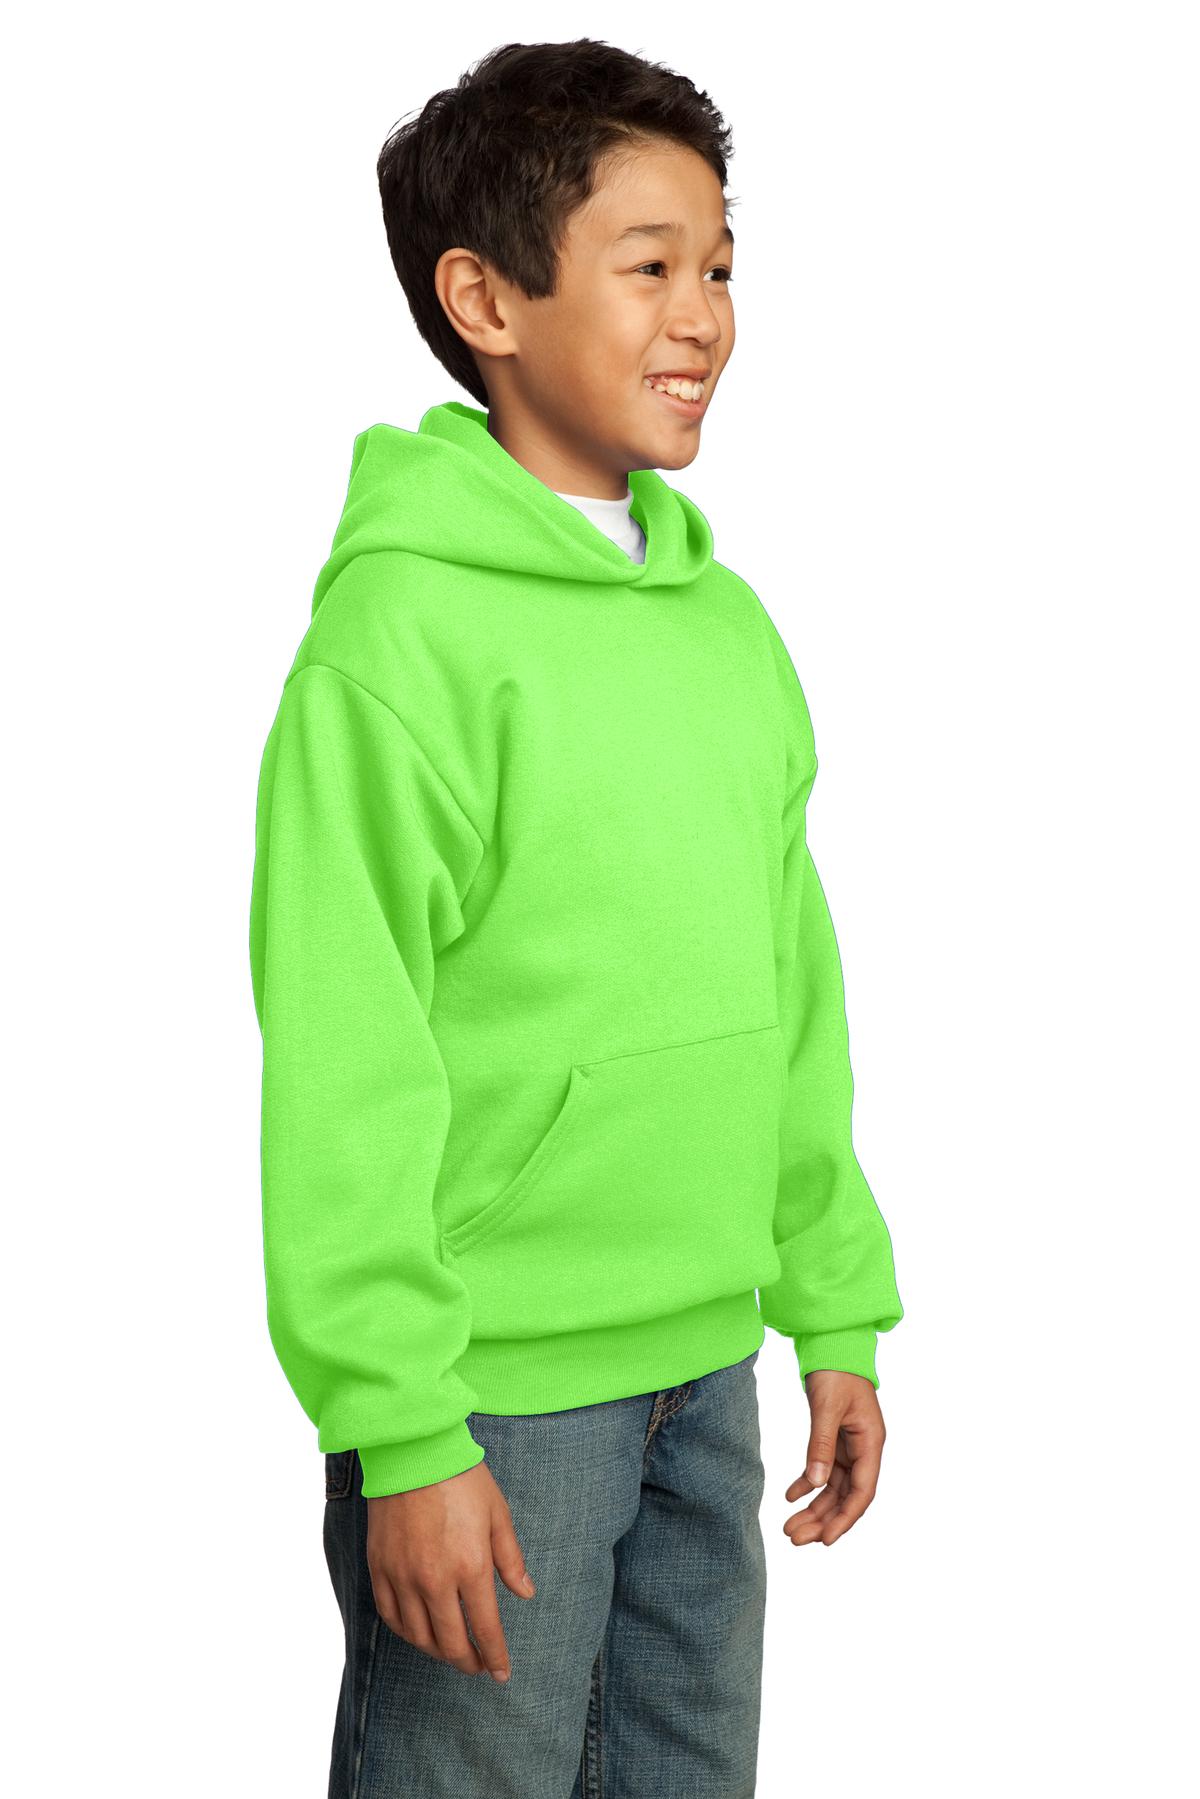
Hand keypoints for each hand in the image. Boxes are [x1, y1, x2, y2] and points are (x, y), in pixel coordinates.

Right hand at [365, 1460, 535, 1679]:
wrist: (413, 1451)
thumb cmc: (461, 1478)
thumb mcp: (497, 1514)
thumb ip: (510, 1559)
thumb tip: (526, 1594)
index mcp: (471, 1566)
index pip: (485, 1629)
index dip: (495, 1657)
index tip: (502, 1674)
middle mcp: (435, 1580)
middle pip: (450, 1642)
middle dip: (467, 1661)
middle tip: (478, 1666)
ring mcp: (403, 1576)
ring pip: (418, 1636)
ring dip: (437, 1651)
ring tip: (451, 1650)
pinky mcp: (379, 1567)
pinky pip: (390, 1615)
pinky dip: (406, 1632)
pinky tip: (418, 1632)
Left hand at [783, 1370, 885, 1546]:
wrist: (833, 1343)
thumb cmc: (836, 1370)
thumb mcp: (827, 1406)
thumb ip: (821, 1444)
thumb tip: (817, 1482)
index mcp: (871, 1442)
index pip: (862, 1492)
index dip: (845, 1519)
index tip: (825, 1540)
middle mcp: (864, 1449)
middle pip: (846, 1496)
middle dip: (823, 1520)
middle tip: (794, 1538)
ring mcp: (851, 1445)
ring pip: (834, 1487)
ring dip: (814, 1507)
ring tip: (789, 1526)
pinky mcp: (836, 1439)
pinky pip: (824, 1470)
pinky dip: (807, 1484)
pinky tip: (789, 1496)